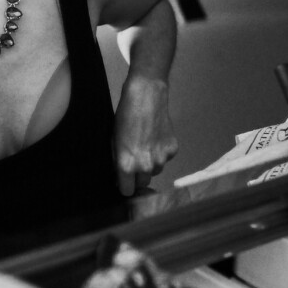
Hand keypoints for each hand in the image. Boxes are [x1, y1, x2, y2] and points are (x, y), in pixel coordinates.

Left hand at [113, 74, 177, 195]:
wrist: (146, 96)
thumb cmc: (124, 116)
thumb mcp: (114, 140)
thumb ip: (117, 161)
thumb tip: (119, 177)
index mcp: (128, 166)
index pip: (127, 191)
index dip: (124, 185)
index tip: (123, 179)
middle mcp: (146, 167)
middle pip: (142, 184)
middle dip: (137, 176)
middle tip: (134, 159)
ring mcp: (162, 159)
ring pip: (155, 171)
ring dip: (150, 164)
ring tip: (145, 144)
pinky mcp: (173, 150)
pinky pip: (165, 159)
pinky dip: (161, 152)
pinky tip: (156, 137)